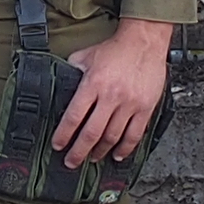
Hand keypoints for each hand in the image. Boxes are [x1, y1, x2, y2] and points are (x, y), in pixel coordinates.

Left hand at [55, 18, 175, 165]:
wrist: (144, 41)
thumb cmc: (115, 49)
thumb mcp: (86, 56)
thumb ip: (72, 70)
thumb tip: (60, 82)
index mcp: (93, 84)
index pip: (74, 116)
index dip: (64, 135)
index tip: (58, 145)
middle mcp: (110, 96)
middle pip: (91, 133)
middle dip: (79, 151)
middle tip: (71, 162)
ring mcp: (129, 104)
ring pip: (112, 137)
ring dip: (100, 151)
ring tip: (92, 158)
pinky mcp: (145, 108)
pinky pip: (134, 134)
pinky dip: (125, 148)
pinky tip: (117, 155)